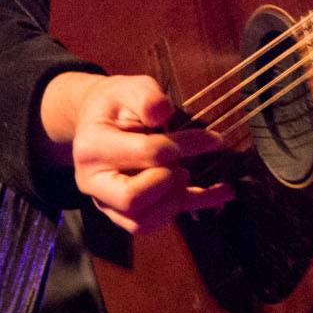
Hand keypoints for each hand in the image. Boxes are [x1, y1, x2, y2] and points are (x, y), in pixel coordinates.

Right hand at [41, 71, 231, 233]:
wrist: (97, 120)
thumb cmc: (117, 103)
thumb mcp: (132, 88)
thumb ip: (147, 97)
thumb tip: (163, 112)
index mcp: (93, 146)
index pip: (147, 153)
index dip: (186, 146)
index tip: (214, 139)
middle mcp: (93, 180)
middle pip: (132, 200)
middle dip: (168, 183)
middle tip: (181, 166)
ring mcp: (104, 201)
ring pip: (140, 222)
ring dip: (173, 203)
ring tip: (185, 176)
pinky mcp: (120, 213)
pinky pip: (151, 225)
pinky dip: (188, 210)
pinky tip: (219, 193)